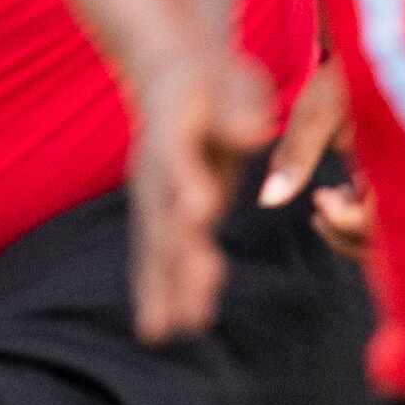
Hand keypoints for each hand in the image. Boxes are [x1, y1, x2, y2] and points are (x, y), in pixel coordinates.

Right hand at [128, 49, 276, 343]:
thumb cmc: (215, 75)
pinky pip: (155, 254)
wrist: (169, 70)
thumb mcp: (233, 81)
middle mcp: (155, 166)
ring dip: (161, 287)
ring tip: (163, 334)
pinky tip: (160, 328)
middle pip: (165, 215)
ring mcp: (153, 192)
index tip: (199, 216)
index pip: (179, 158)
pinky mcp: (160, 210)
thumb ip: (239, 110)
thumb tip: (252, 134)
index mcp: (175, 127)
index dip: (188, 184)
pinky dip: (157, 290)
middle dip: (178, 262)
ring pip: (155, 244)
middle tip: (191, 309)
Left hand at [256, 58, 373, 260]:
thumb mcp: (318, 110)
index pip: (375, 226)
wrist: (378, 45)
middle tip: (317, 205)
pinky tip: (344, 190)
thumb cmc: (348, 71)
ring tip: (327, 198)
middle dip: (344, 231)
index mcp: (403, 166)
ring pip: (389, 235)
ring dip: (354, 225)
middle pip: (384, 242)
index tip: (318, 197)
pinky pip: (393, 217)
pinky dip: (365, 212)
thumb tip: (267, 200)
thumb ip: (295, 156)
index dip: (341, 221)